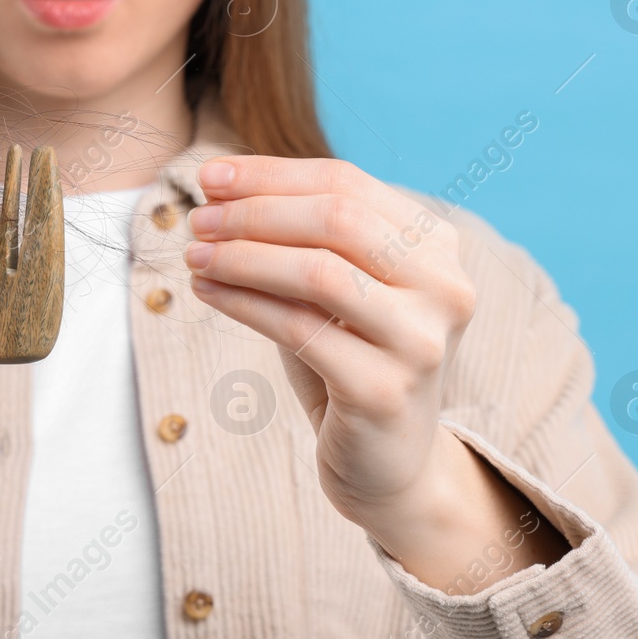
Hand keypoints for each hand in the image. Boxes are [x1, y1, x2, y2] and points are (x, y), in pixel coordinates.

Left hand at [181, 156, 475, 534]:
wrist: (388, 464)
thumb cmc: (350, 358)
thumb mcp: (332, 287)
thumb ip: (297, 237)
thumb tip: (219, 186)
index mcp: (436, 246)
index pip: (346, 184)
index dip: (271, 174)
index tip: (209, 175)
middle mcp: (443, 287)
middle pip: (337, 219)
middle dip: (255, 212)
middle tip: (198, 219)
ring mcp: (420, 341)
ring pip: (318, 272)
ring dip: (243, 257)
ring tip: (194, 255)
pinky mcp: (385, 390)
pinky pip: (299, 329)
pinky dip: (243, 303)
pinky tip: (207, 292)